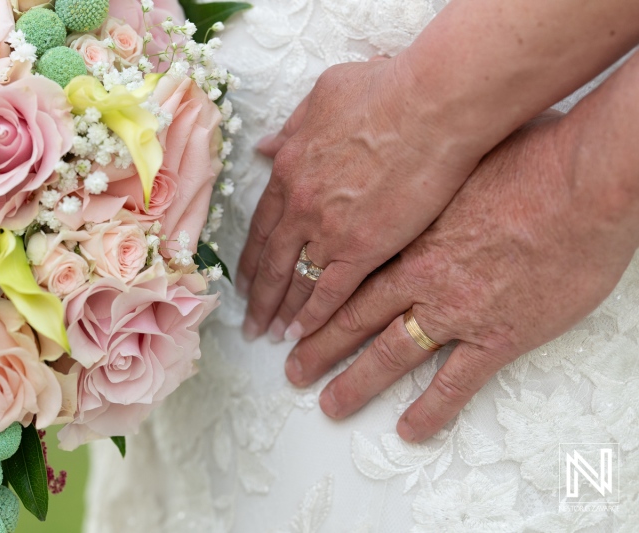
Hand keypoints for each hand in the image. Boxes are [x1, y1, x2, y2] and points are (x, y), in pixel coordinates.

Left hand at [237, 57, 485, 342]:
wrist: (429, 105)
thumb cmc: (383, 90)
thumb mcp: (324, 95)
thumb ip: (292, 128)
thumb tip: (265, 147)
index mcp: (289, 170)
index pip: (261, 225)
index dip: (251, 258)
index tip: (246, 280)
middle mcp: (299, 205)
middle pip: (271, 261)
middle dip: (259, 296)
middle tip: (251, 324)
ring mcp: (328, 229)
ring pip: (294, 281)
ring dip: (280, 312)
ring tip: (271, 337)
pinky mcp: (363, 248)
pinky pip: (329, 291)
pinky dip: (313, 316)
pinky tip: (301, 334)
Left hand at [285, 112, 638, 441]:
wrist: (583, 183)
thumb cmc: (529, 158)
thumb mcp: (458, 157)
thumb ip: (423, 175)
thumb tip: (402, 165)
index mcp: (409, 236)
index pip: (348, 275)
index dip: (315, 299)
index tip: (292, 315)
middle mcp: (422, 278)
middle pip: (355, 319)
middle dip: (318, 347)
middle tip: (292, 370)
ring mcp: (456, 310)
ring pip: (392, 355)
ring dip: (356, 383)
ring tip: (330, 405)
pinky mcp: (499, 335)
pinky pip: (457, 382)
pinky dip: (432, 410)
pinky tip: (410, 429)